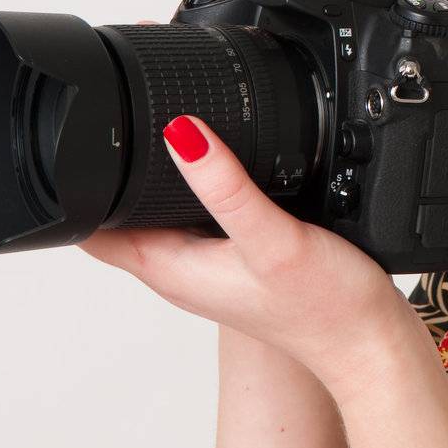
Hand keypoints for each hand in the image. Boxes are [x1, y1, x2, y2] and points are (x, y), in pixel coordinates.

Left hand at [78, 0, 402, 389]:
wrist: (369, 342)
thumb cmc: (324, 308)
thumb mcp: (271, 239)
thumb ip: (227, 186)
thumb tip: (181, 132)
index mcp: (170, 267)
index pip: (90, 226)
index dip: (78, 179)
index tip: (87, 129)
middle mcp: (182, 268)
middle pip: (121, 210)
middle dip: (115, 163)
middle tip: (124, 105)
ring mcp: (210, 264)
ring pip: (161, 208)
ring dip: (156, 171)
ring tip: (167, 120)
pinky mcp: (241, 257)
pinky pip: (200, 213)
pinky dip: (197, 182)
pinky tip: (223, 157)